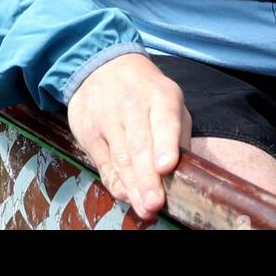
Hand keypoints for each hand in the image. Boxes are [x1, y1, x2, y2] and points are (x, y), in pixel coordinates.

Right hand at [67, 52, 190, 221]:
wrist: (104, 65)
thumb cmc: (147, 93)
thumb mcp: (169, 101)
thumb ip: (178, 134)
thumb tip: (187, 172)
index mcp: (160, 96)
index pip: (164, 120)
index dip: (165, 144)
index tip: (166, 167)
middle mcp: (131, 104)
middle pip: (139, 145)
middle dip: (147, 178)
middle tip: (154, 204)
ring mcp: (106, 116)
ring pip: (119, 157)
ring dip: (132, 187)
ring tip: (144, 209)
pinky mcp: (87, 129)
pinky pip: (102, 161)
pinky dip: (114, 182)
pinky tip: (124, 195)